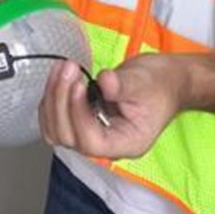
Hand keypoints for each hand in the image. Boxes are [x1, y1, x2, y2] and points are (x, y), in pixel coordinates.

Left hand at [38, 54, 189, 159]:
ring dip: (52, 98)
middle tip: (68, 69)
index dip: (79, 115)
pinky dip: (51, 98)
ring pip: (56, 130)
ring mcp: (91, 134)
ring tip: (62, 68)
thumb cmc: (158, 86)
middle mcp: (106, 145)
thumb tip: (104, 82)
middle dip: (61, 100)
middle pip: (68, 136)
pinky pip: (55, 119)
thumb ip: (122, 85)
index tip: (79, 85)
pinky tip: (58, 77)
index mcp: (126, 143)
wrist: (163, 82)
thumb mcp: (144, 82)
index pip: (92, 142)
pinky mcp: (81, 121)